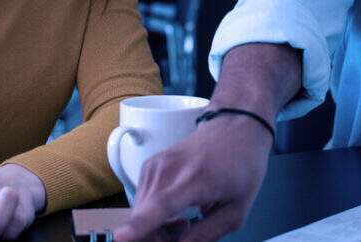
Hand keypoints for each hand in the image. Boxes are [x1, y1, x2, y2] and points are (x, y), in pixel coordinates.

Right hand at [114, 113, 272, 241]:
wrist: (233, 129)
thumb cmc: (241, 170)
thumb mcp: (236, 211)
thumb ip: (205, 235)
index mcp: (196, 180)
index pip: (162, 205)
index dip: (140, 225)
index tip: (119, 238)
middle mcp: (168, 170)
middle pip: (143, 217)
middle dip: (157, 238)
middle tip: (184, 234)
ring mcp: (154, 165)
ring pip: (138, 213)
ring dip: (155, 228)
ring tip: (183, 222)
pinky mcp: (148, 166)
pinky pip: (141, 202)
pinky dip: (152, 214)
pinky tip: (174, 211)